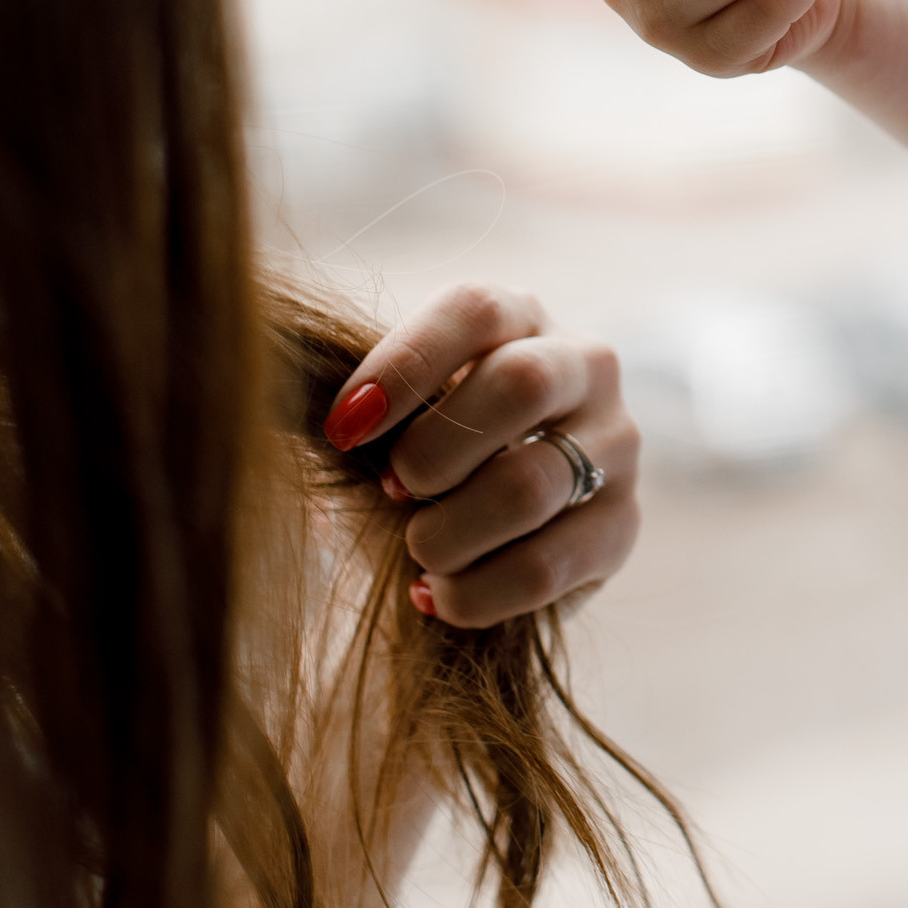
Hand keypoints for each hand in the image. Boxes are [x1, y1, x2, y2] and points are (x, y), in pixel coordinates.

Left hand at [324, 284, 640, 625]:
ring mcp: (616, 446)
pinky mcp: (623, 526)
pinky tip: (437, 596)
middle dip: (434, 452)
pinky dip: (475, 592)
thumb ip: (357, 407)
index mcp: (520, 315)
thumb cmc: (422, 451)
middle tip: (392, 491)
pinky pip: (547, 567)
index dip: (403, 368)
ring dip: (448, 532)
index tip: (343, 430)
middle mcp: (586, 364)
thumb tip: (283, 403)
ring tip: (416, 552)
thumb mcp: (394, 412)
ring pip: (530, 485)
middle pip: (522, 384)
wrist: (487, 527)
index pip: (474, 312)